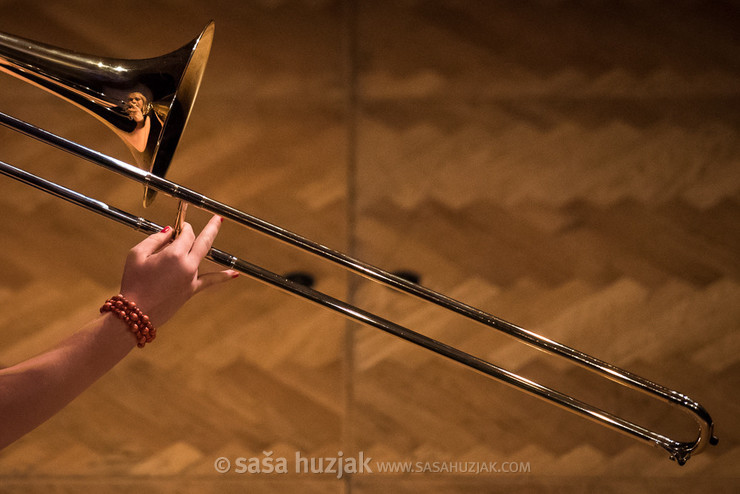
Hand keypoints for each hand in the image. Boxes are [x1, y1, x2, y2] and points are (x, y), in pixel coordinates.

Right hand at [118, 215, 237, 326]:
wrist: (137, 313)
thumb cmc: (134, 282)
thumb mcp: (137, 254)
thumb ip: (155, 239)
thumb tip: (169, 231)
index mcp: (174, 254)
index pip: (187, 234)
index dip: (184, 227)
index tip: (179, 225)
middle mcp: (188, 265)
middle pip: (204, 241)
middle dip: (212, 227)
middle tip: (218, 218)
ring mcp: (192, 278)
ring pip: (202, 257)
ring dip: (202, 246)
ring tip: (215, 231)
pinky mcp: (192, 290)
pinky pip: (210, 281)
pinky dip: (223, 276)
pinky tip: (234, 274)